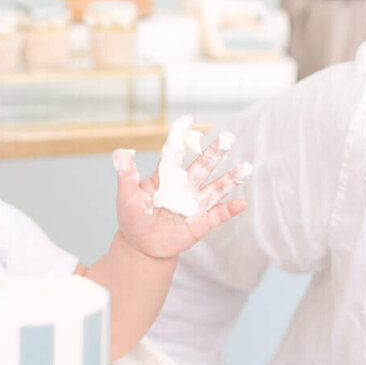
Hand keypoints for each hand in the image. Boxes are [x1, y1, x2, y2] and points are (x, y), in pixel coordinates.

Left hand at [112, 134, 248, 261]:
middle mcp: (185, 186)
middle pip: (202, 166)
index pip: (175, 153)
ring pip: (216, 188)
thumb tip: (119, 152)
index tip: (188, 119)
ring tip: (246, 167)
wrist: (141, 246)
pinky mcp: (202, 222)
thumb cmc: (133, 218)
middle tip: (228, 138)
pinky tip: (242, 203)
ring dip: (231, 178)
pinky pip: (219, 214)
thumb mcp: (126, 197)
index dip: (180, 137)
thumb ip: (126, 176)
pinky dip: (230, 209)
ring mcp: (195, 203)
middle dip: (214, 153)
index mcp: (166, 177)